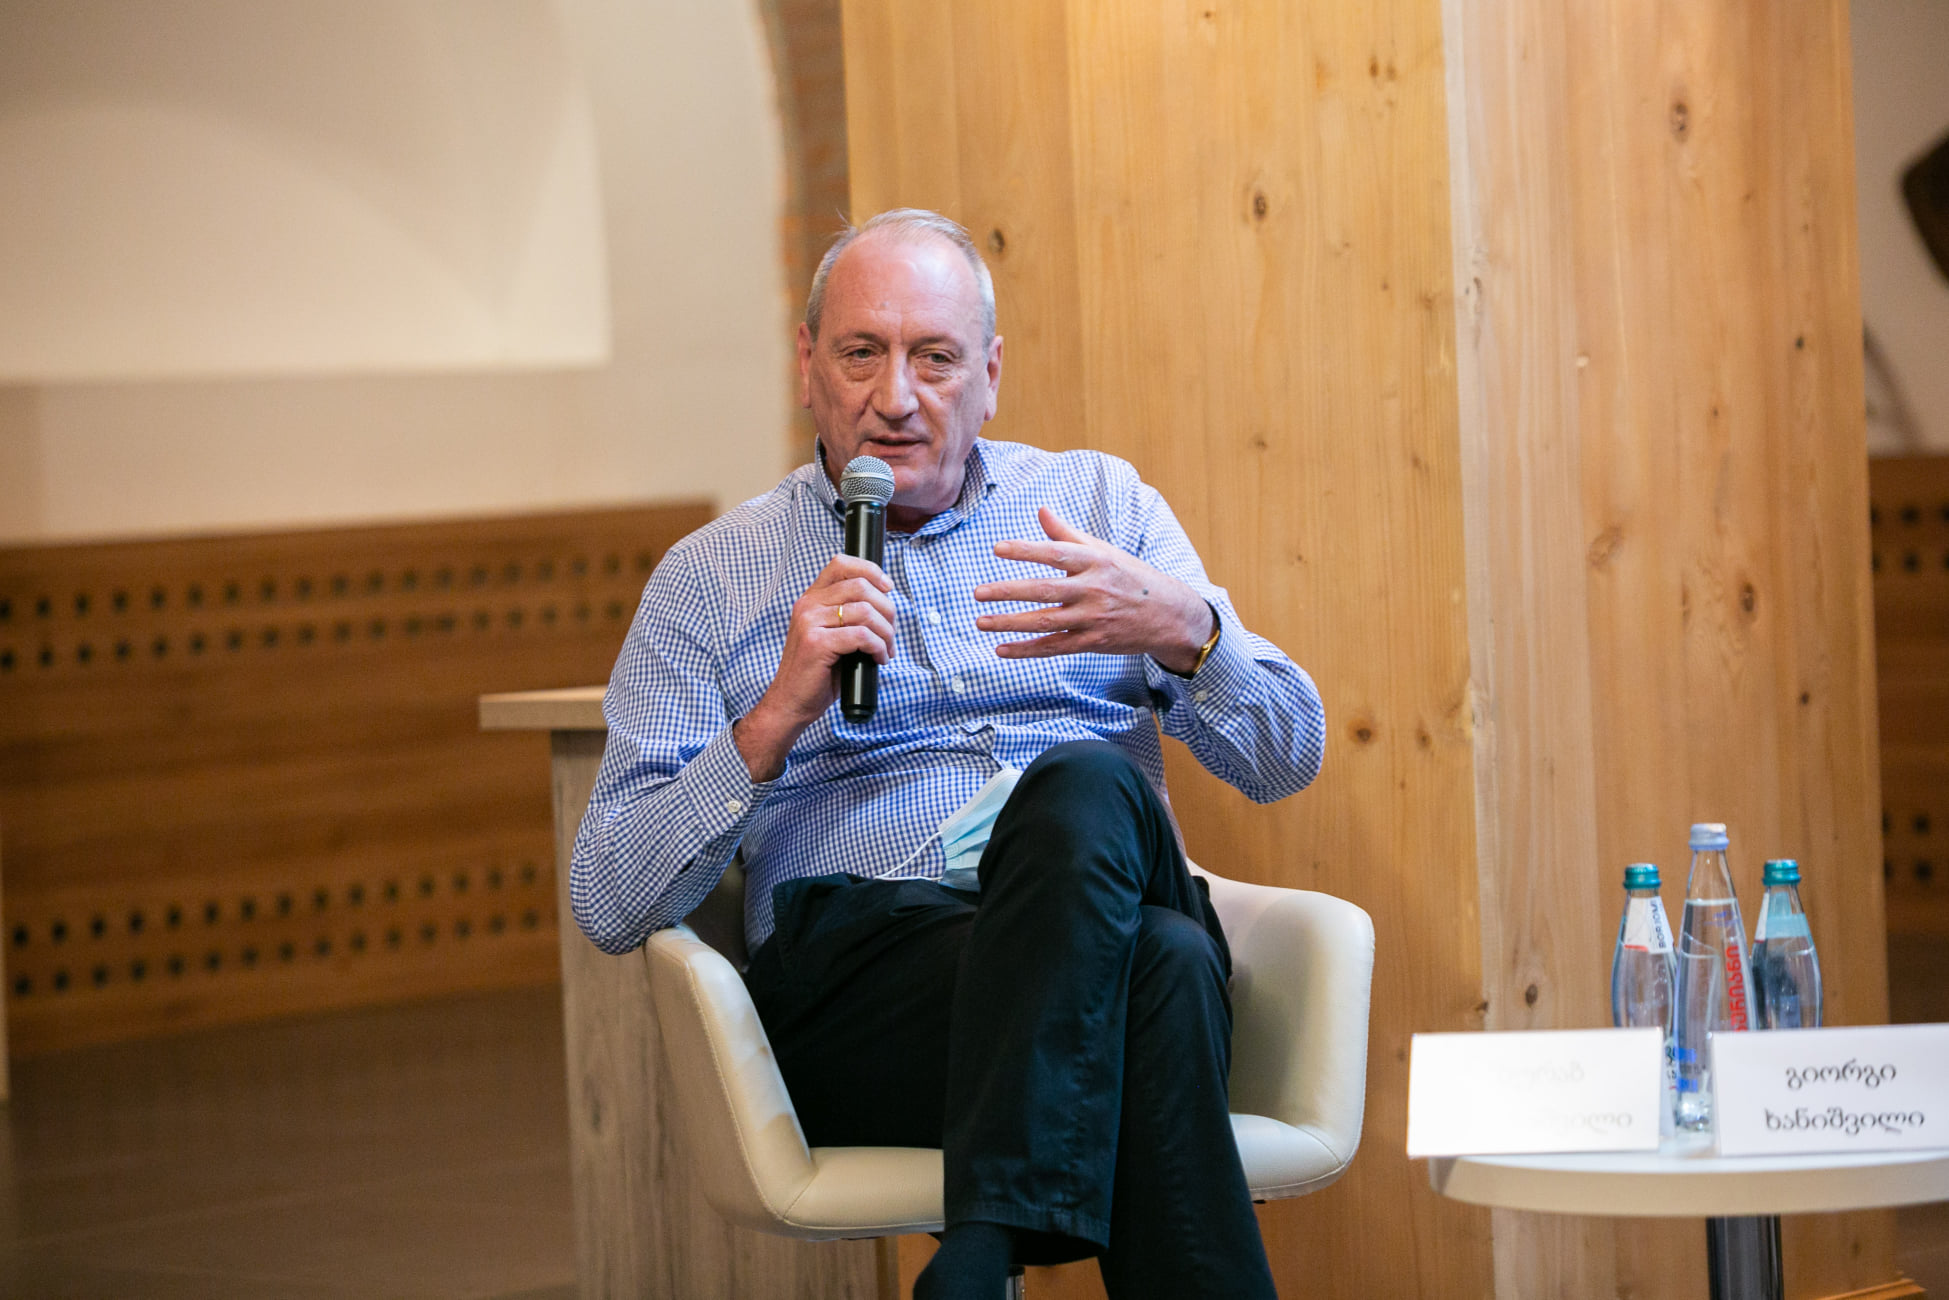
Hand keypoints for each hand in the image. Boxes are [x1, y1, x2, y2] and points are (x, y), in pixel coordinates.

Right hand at [734, 555, 894, 779]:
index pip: (841, 564)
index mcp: (811, 599)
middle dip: (887, 609)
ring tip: (887, 649)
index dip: (870, 570)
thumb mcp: (831, 636)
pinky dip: (878, 647)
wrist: (791, 702)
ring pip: (865, 611)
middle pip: (860, 586)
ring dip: (886, 632)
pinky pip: (861, 635)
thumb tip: (886, 606)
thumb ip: (849, 616)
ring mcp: (810, 623)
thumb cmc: (817, 673)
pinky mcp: (817, 643)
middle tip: (891, 632)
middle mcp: (808, 605)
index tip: (888, 588)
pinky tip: (879, 658)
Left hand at [974, 508, 1214, 672]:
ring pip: (1046, 621)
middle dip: (1008, 592)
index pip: (1054, 553)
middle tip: (978, 593)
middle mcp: (1093, 589)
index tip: (997, 548)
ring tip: (982, 621)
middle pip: (1044, 589)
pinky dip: (1027, 650)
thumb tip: (1041, 510)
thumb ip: (1067, 534)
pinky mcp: (1093, 642)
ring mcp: (1093, 618)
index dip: (1025, 550)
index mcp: (1094, 561)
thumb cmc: (1130, 577)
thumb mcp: (1103, 551)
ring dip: (1011, 623)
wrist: (1168, 614)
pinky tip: (1002, 649)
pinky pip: (1055, 647)